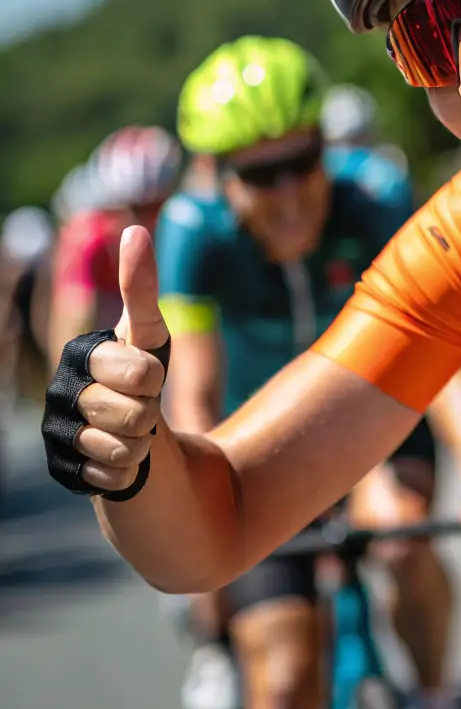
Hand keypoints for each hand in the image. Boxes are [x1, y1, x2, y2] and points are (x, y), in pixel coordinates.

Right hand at [42, 226, 168, 496]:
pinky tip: (120, 458)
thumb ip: (142, 284)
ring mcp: (58, 435)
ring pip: (121, 448)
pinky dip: (127, 472)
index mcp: (79, 355)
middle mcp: (59, 394)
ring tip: (130, 430)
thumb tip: (137, 230)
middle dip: (149, 411)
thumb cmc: (140, 369)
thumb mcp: (147, 330)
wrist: (130, 427)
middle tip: (141, 405)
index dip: (155, 376)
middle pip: (133, 413)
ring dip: (139, 442)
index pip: (141, 372)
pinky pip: (113, 478)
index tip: (148, 373)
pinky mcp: (65, 471)